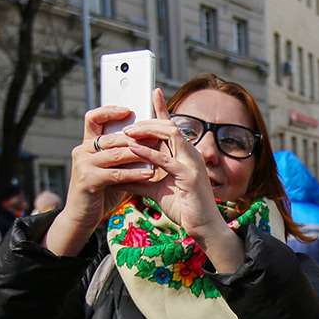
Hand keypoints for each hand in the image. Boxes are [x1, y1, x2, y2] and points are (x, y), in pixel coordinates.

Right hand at [43, 105, 157, 256]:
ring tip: (160, 154)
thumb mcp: (114, 169)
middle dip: (137, 137)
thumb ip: (126, 155)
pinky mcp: (88, 180)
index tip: (129, 110)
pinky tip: (150, 175)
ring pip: (116, 153)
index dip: (110, 111)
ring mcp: (83, 165)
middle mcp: (82, 150)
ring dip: (140, 154)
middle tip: (158, 136)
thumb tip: (152, 139)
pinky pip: (116, 174)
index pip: (93, 118)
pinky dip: (135, 174)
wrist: (82, 217)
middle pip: (113, 137)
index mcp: (87, 145)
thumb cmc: (102, 192)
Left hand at [120, 88, 223, 240]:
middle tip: (126, 126)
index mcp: (185, 154)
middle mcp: (191, 154)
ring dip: (147, 132)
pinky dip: (148, 153)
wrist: (202, 227)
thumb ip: (139, 180)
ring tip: (127, 134)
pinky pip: (166, 159)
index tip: (153, 92)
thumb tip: (116, 178)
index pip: (172, 126)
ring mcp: (192, 163)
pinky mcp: (189, 176)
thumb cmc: (183, 208)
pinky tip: (133, 149)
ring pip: (170, 135)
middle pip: (169, 126)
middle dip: (147, 122)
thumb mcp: (156, 190)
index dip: (162, 108)